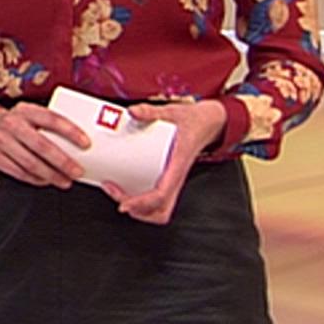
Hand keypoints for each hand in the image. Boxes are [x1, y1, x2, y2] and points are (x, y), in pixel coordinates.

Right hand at [0, 103, 89, 188]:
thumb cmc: (18, 123)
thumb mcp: (31, 115)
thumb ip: (49, 125)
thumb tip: (82, 144)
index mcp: (26, 110)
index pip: (52, 119)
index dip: (70, 131)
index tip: (86, 144)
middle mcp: (12, 123)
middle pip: (42, 146)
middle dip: (63, 162)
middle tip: (78, 171)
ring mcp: (1, 140)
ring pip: (31, 163)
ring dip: (52, 175)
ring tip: (65, 181)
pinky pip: (20, 173)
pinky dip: (36, 180)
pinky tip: (47, 181)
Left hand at [102, 99, 226, 224]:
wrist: (208, 123)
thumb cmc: (192, 120)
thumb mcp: (172, 111)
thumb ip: (151, 112)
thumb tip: (133, 112)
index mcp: (178, 164)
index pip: (162, 194)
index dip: (142, 203)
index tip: (124, 204)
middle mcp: (176, 177)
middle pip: (160, 211)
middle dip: (137, 210)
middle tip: (115, 193)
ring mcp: (173, 181)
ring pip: (160, 210)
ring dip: (139, 210)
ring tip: (117, 193)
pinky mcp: (169, 179)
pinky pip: (157, 200)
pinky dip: (142, 202)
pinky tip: (126, 189)